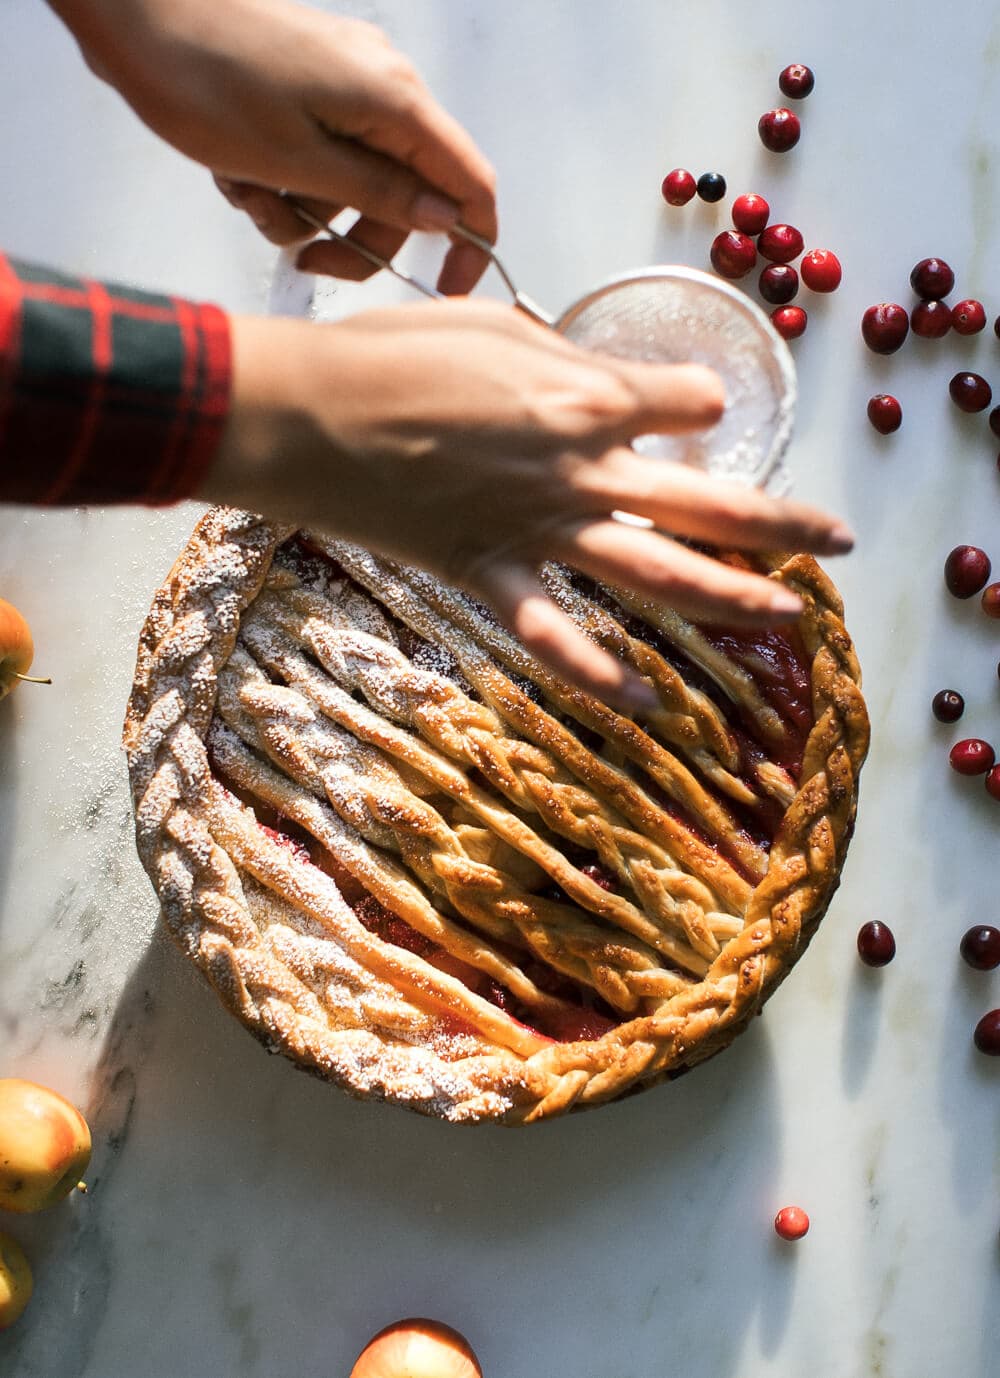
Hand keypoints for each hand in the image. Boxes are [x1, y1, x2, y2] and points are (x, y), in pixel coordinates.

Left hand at [50, 0, 496, 292]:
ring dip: (305, 210)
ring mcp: (345, 83)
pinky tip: (238, 172)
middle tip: (306, 260)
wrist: (133, 11)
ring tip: (248, 193)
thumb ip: (380, 193)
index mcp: (394, 100)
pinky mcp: (309, 87)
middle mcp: (382, 86)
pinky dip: (285, 181)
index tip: (444, 293)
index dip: (468, 246)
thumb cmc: (204, 77)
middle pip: (405, 195)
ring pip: (354, 183)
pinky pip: (320, 157)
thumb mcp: (297, 160)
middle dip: (356, 238)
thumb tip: (447, 220)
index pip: (470, 183)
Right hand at [201, 300, 853, 704]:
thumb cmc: (390, 353)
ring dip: (734, 596)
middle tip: (840, 537)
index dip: (697, 401)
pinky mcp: (490, 574)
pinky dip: (602, 677)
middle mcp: (582, 467)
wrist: (305, 413)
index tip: (690, 407)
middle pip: (710, 499)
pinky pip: (556, 637)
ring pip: (659, 572)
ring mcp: (540, 530)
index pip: (688, 402)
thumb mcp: (491, 328)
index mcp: (585, 394)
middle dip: (784, 520)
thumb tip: (596, 382)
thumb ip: (560, 361)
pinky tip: (651, 707)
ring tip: (793, 617)